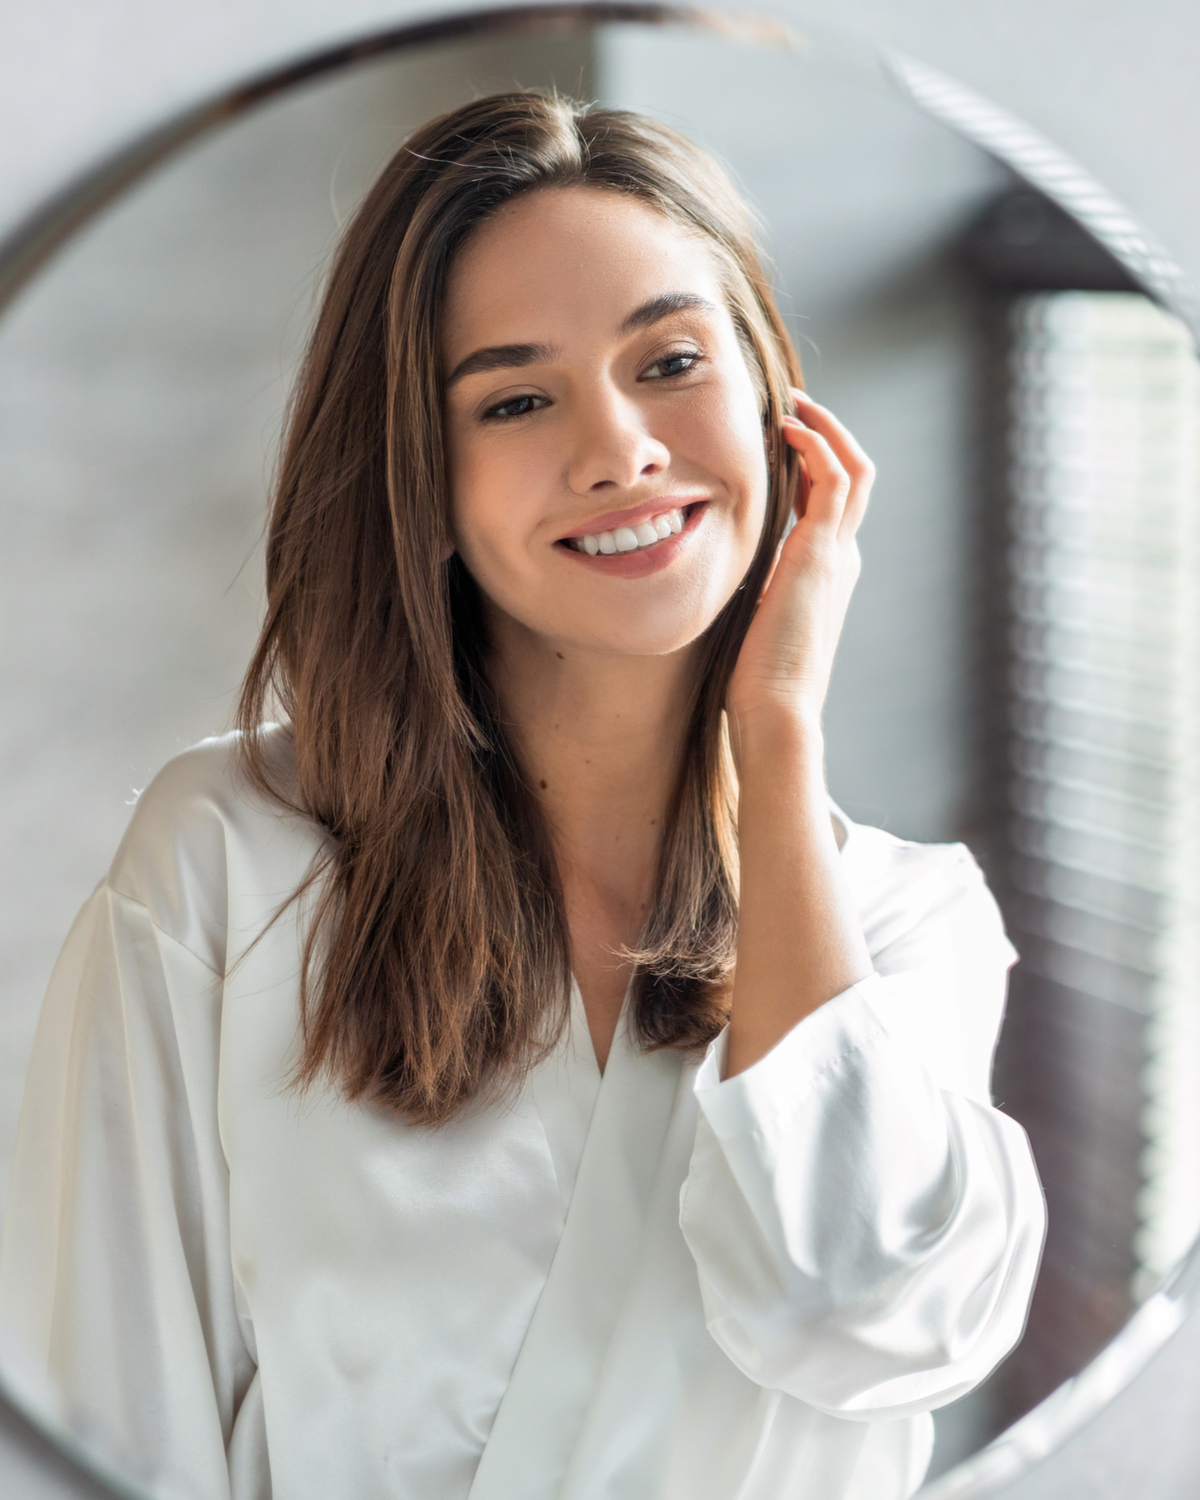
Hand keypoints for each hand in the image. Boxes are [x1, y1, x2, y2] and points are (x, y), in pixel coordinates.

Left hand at [726, 390, 873, 745]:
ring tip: (794, 405)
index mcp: (823, 575)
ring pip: (854, 469)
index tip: (779, 444)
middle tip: (793, 408)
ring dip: (827, 430)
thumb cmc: (755, 680)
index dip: (808, 468)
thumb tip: (718, 580)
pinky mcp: (823, 551)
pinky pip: (835, 478)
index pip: (827, 505)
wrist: (777, 709)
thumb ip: (748, 592)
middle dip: (826, 437)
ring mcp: (837, 554)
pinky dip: (819, 445)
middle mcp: (839, 558)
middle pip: (853, 478)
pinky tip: (790, 429)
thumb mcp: (750, 622)